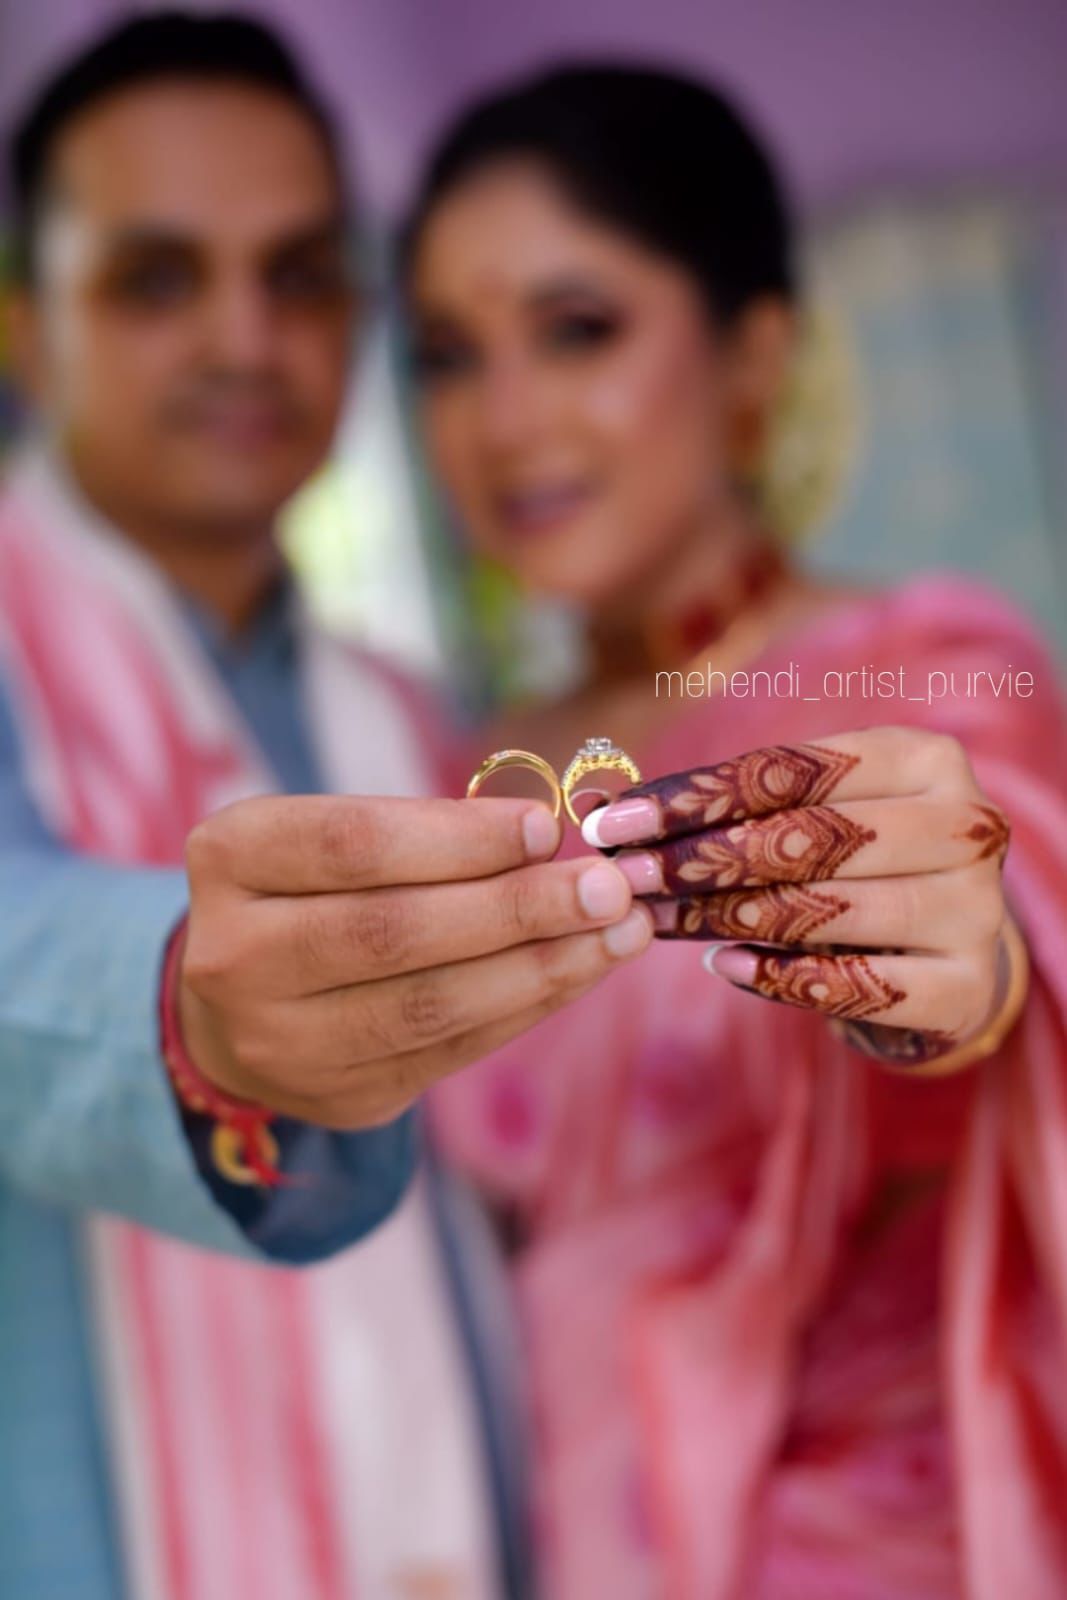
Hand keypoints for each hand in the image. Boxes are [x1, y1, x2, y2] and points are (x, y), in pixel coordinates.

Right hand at [179, 794, 651, 1127]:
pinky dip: (528, 1007)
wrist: (238, 1006)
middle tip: (609, 888)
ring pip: (430, 1006)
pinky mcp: (338, 1097)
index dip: (458, 838)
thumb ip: (425, 833)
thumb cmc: (310, 892)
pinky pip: (451, 1051)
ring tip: (619, 932)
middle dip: (518, 908)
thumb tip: (554, 843)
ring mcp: (280, 1042)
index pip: (353, 845)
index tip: (547, 827)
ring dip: (543, 967)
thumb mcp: (333, 836)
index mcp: (231, 858)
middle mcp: (235, 956)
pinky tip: (582, 971)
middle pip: (393, 932)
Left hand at [583, 726, 1015, 1067]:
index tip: (616, 823)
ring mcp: (973, 908)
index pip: (792, 771)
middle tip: (623, 880)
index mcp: (924, 759)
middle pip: (809, 838)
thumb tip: (600, 806)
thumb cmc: (860, 866)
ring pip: (826, 909)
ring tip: (656, 921)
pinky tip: (722, 964)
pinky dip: (779, 975)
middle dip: (700, 859)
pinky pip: (855, 984)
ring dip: (724, 918)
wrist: (953, 952)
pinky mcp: (965, 985)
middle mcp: (963, 825)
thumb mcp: (810, 817)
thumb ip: (724, 807)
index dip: (696, 796)